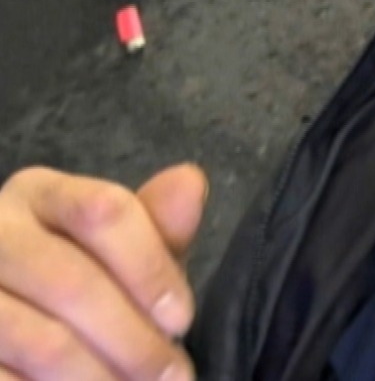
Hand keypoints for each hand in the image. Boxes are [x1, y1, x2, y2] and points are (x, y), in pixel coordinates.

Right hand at [0, 163, 207, 379]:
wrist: (17, 337)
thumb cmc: (84, 288)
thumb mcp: (126, 257)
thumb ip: (158, 228)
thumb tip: (190, 180)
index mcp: (39, 195)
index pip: (105, 212)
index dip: (151, 270)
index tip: (182, 320)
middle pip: (73, 282)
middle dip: (135, 339)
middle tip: (172, 376)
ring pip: (44, 341)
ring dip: (102, 377)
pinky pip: (10, 377)